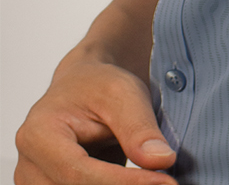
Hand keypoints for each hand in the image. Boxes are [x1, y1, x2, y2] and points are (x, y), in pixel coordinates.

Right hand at [15, 56, 177, 184]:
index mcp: (38, 135)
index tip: (165, 182)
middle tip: (167, 183)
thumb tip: (161, 161)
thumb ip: (139, 128)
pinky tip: (140, 182)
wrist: (84, 87)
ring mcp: (36, 184)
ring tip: (157, 180)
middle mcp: (29, 167)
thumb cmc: (98, 85)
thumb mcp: (123, 93)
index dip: (124, 183)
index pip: (79, 172)